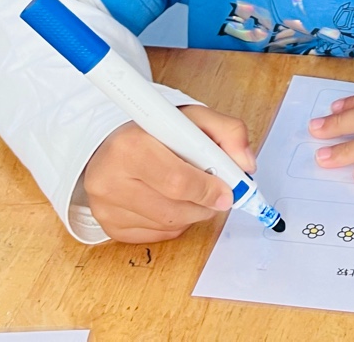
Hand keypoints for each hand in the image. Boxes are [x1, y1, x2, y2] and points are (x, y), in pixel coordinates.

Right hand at [82, 104, 255, 242]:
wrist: (113, 144)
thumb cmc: (155, 132)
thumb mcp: (193, 119)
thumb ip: (227, 132)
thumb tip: (246, 164)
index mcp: (131, 145)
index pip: (177, 180)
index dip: (208, 189)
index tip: (228, 191)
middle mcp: (111, 178)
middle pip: (174, 209)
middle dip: (205, 204)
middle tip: (217, 194)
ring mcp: (106, 206)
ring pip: (168, 225)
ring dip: (192, 213)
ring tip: (193, 192)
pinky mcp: (109, 225)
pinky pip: (157, 235)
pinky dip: (175, 223)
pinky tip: (172, 201)